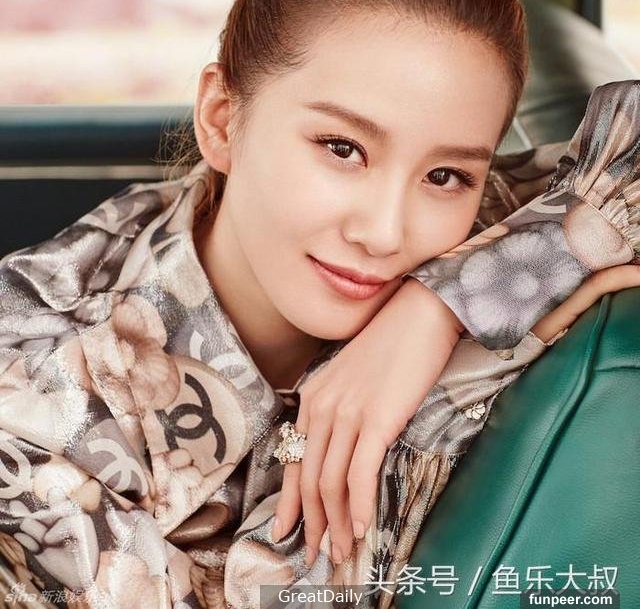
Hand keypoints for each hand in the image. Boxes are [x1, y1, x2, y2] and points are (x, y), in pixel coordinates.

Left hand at [272, 263, 639, 567]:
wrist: (419, 310)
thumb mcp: (353, 374)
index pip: (294, 459)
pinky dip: (360, 506)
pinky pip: (360, 474)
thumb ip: (341, 406)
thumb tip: (344, 446)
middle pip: (308, 477)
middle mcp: (322, 406)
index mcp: (313, 396)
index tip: (288, 531)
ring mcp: (347, 412)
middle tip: (318, 554)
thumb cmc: (393, 342)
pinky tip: (364, 527)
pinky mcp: (376, 418)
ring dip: (337, 523)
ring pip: (330, 482)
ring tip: (344, 551)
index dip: (291, 502)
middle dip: (313, 522)